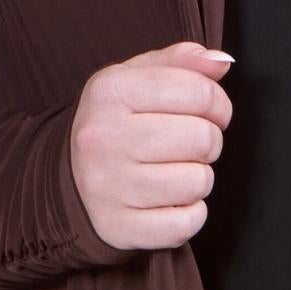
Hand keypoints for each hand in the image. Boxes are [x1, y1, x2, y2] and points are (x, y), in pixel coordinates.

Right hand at [71, 40, 233, 248]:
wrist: (69, 179)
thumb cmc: (115, 124)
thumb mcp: (136, 78)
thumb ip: (181, 62)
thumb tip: (221, 62)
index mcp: (110, 92)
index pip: (198, 92)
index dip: (217, 104)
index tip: (209, 113)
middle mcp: (104, 138)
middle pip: (203, 139)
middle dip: (207, 142)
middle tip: (187, 145)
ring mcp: (109, 187)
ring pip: (198, 182)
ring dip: (198, 178)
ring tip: (173, 171)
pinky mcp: (119, 227)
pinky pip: (186, 223)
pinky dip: (189, 214)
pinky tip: (169, 201)